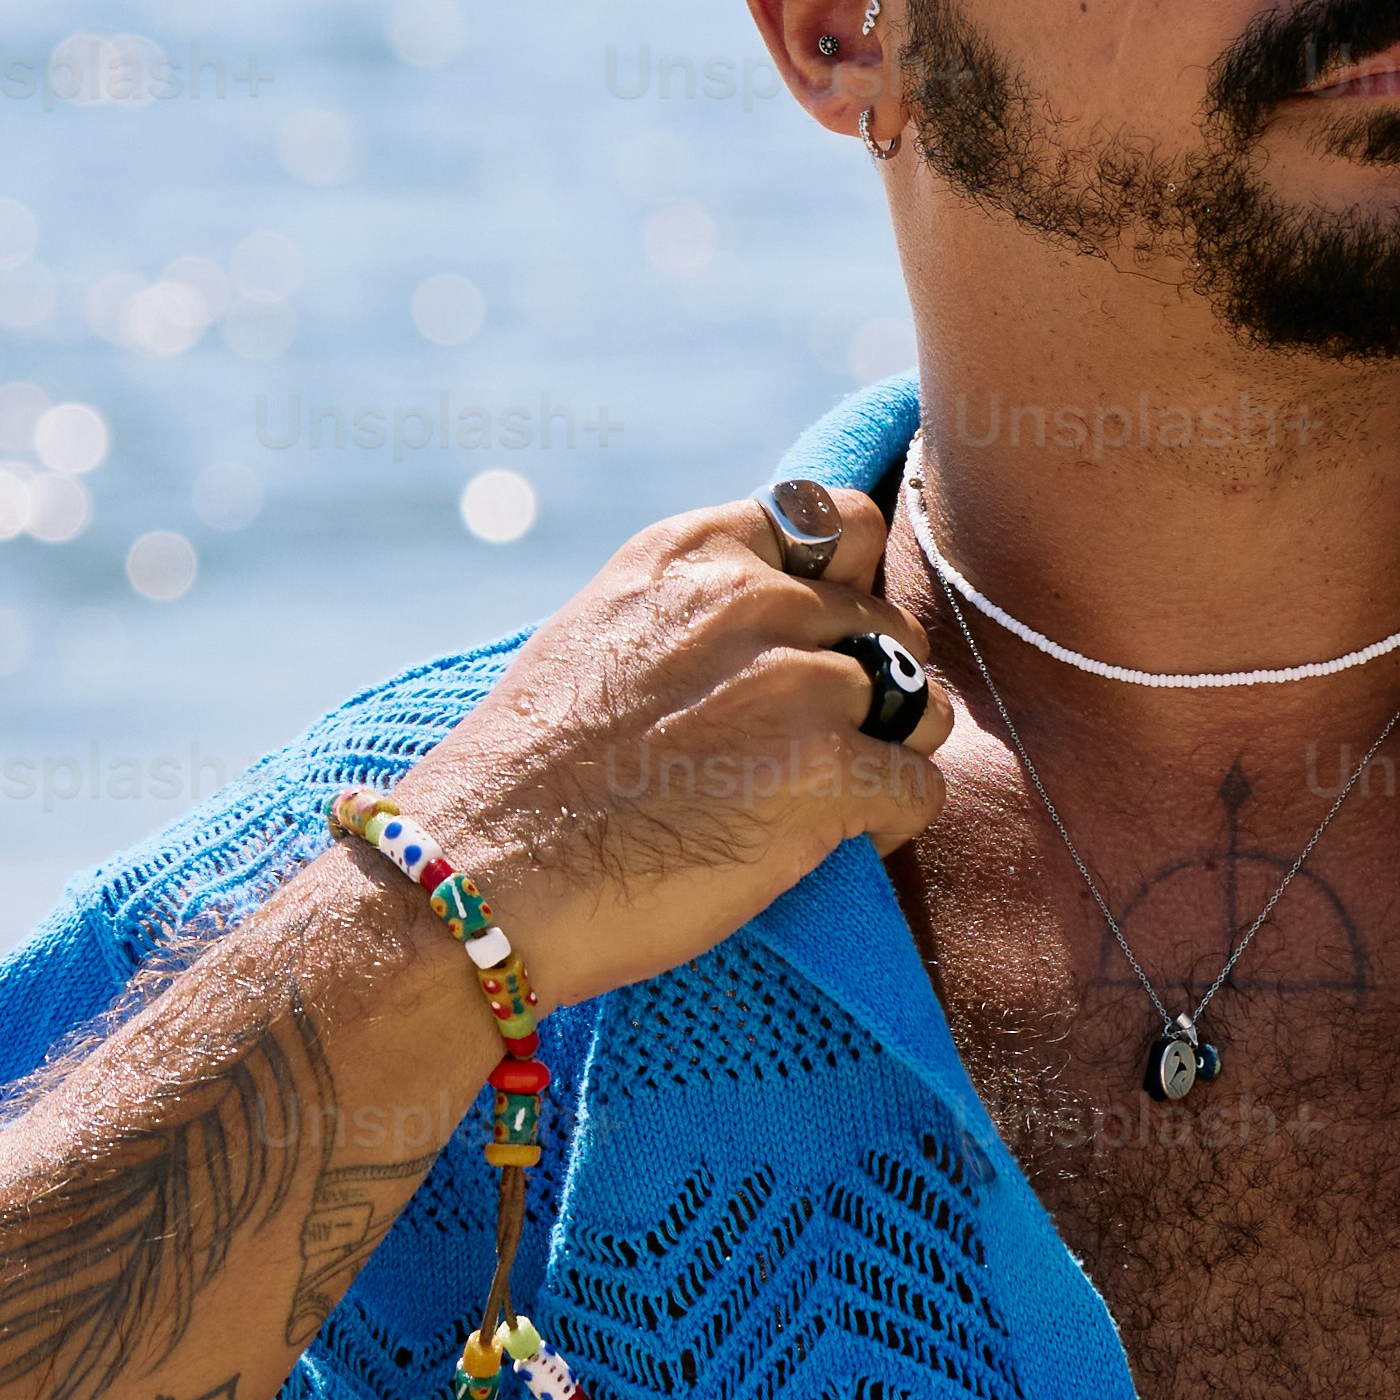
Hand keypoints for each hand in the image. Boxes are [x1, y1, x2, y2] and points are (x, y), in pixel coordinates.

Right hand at [381, 467, 957, 1002]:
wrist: (478, 876)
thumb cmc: (530, 779)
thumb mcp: (602, 633)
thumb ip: (697, 608)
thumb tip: (788, 608)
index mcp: (695, 554)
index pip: (839, 522)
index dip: (846, 588)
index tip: (821, 644)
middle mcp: (756, 600)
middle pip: (889, 624)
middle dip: (866, 687)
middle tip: (799, 752)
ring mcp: (799, 683)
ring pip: (922, 705)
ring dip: (887, 756)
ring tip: (812, 801)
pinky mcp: (828, 771)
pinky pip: (919, 791)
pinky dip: (886, 828)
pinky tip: (821, 848)